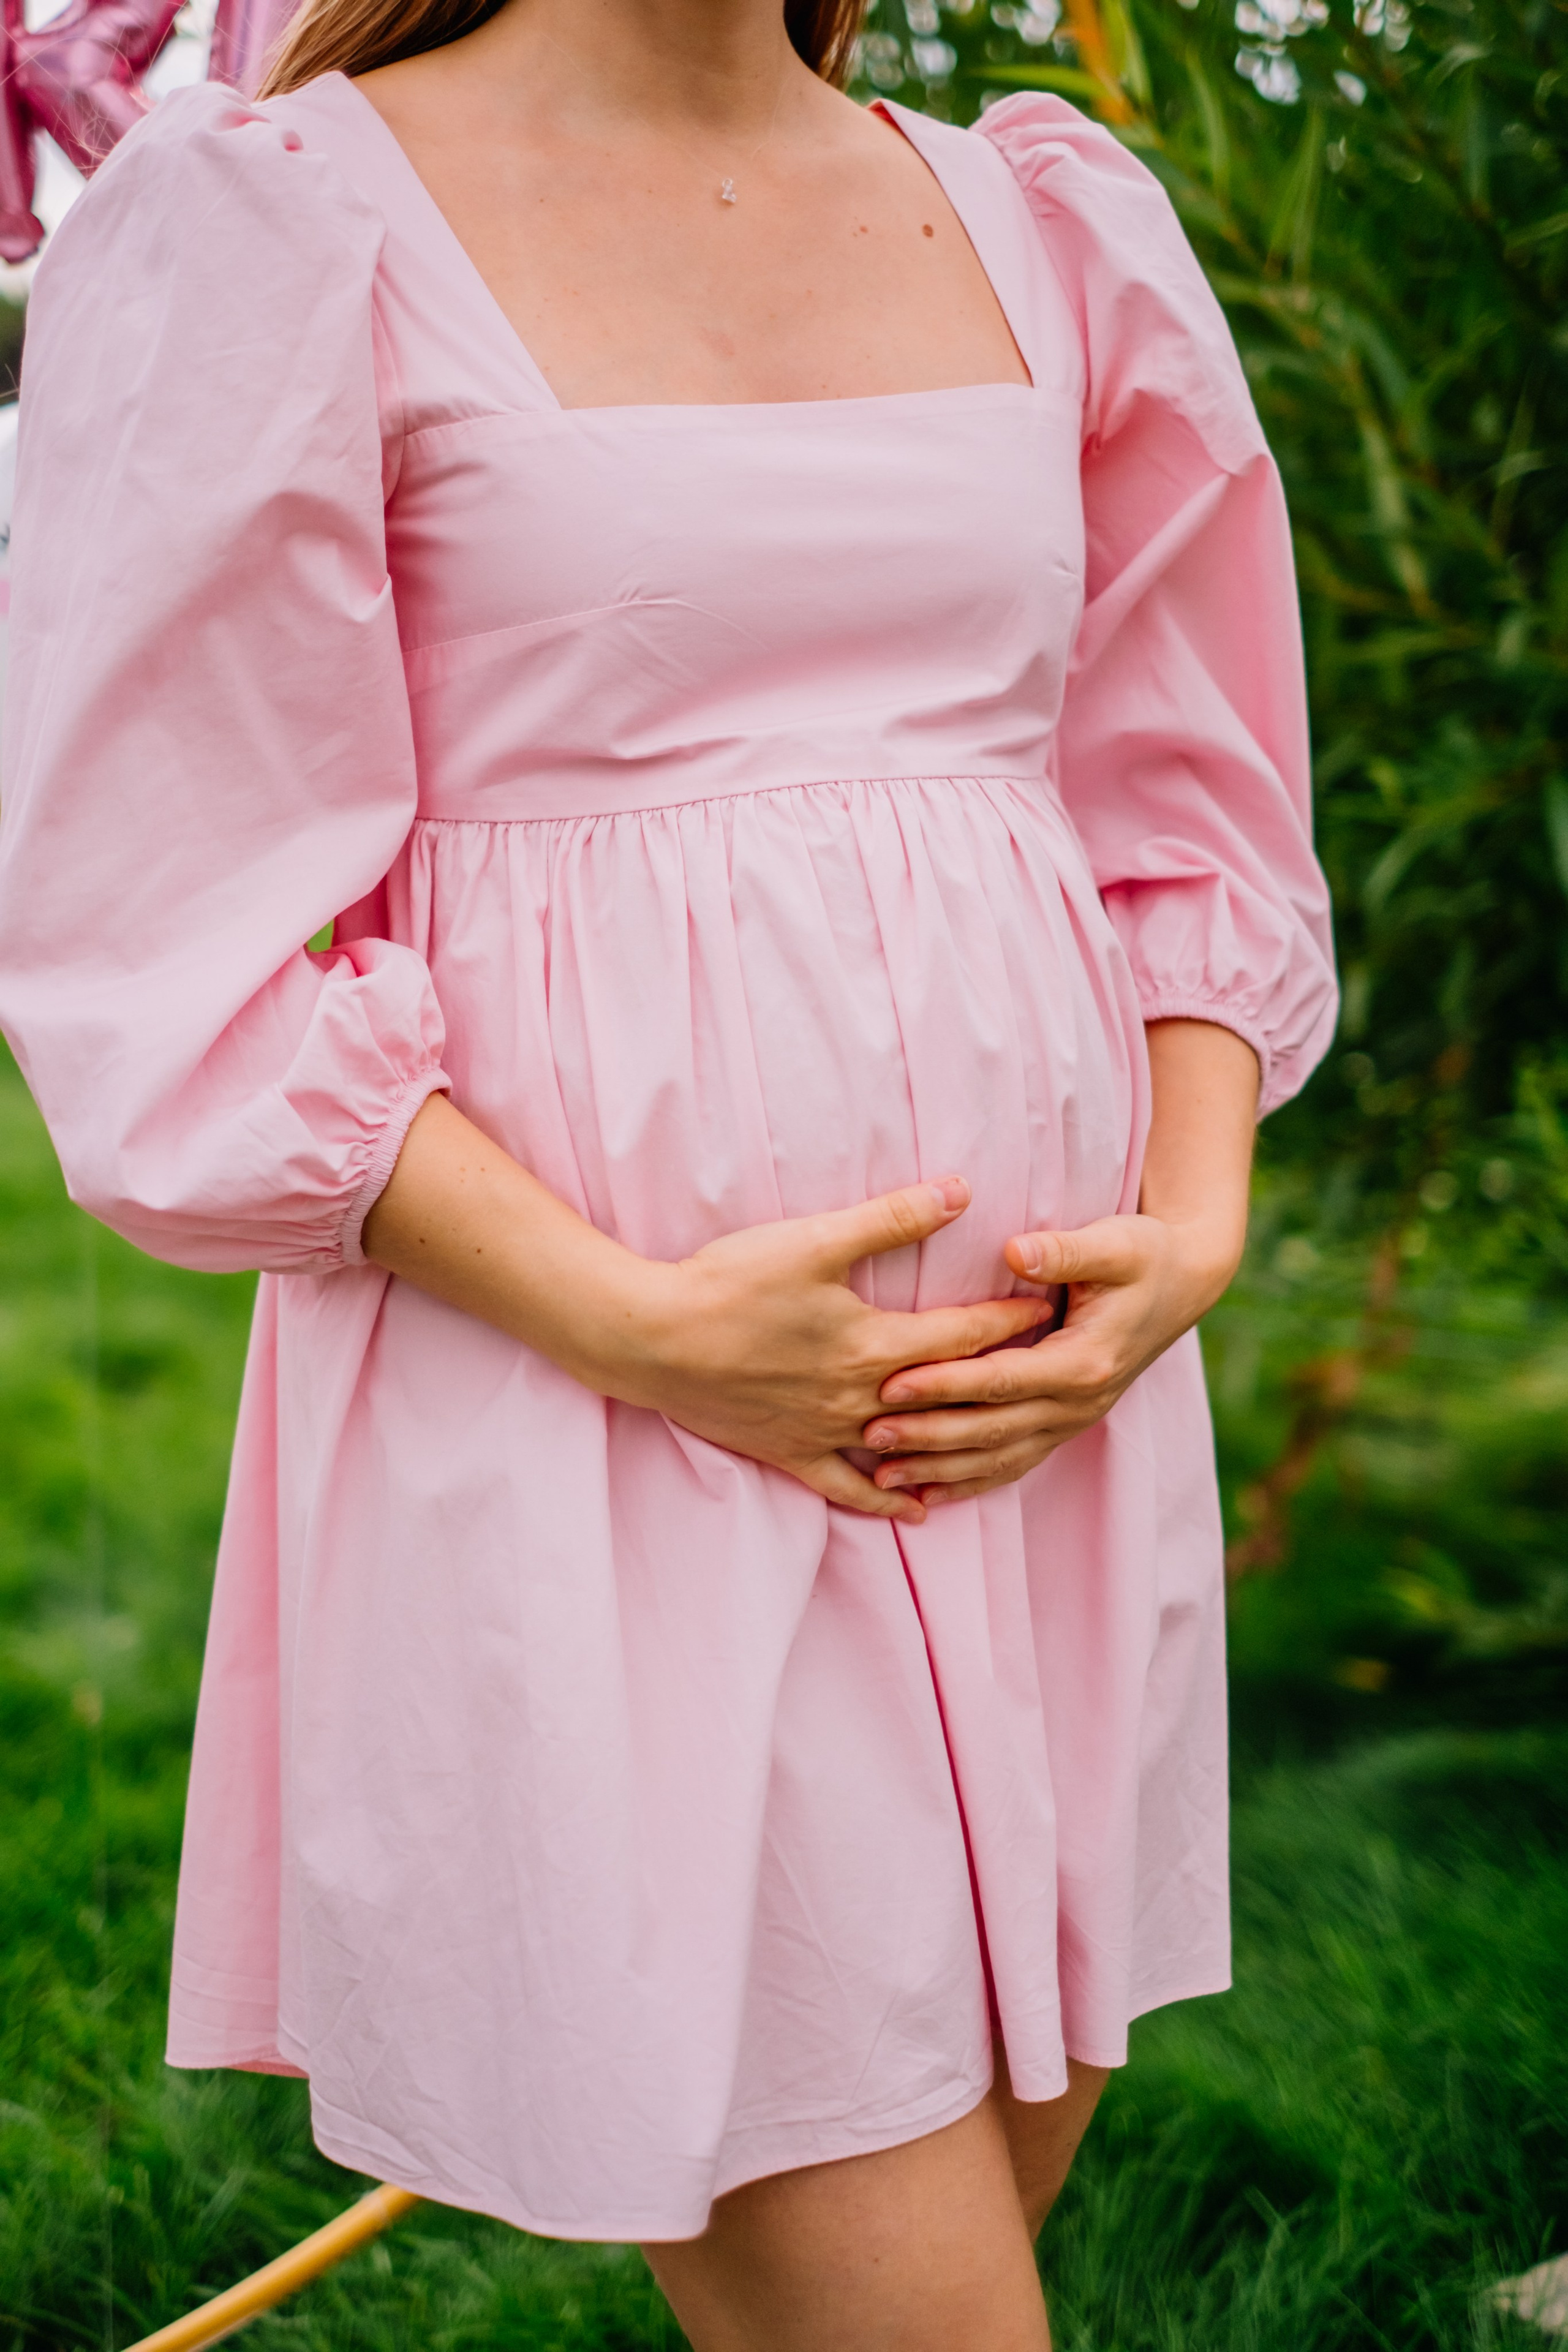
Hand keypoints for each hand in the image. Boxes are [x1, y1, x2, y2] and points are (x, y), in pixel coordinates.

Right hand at [618, 1178, 1053, 1524]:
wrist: (650, 1339)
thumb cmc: (728, 1282)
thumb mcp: (814, 1240)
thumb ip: (892, 1218)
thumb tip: (961, 1190)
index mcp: (873, 1345)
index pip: (965, 1336)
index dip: (1013, 1321)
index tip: (1052, 1310)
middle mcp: (860, 1400)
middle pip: (949, 1394)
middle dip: (1001, 1381)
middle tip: (1049, 1373)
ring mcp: (825, 1433)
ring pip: (908, 1449)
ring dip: (957, 1442)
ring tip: (1000, 1434)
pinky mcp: (788, 1452)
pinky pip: (847, 1487)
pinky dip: (884, 1499)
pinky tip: (916, 1508)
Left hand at [860, 1206, 1246, 1507]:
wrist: (1185, 1284)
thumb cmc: (1144, 1255)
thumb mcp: (1116, 1243)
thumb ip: (1065, 1251)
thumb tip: (1016, 1251)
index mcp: (1086, 1361)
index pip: (1002, 1379)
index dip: (947, 1383)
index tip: (892, 1383)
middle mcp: (1080, 1403)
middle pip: (992, 1428)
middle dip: (928, 1435)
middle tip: (866, 1435)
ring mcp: (1073, 1421)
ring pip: (998, 1457)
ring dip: (940, 1469)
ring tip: (881, 1477)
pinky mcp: (1065, 1425)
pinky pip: (1014, 1464)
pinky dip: (970, 1482)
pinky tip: (927, 1495)